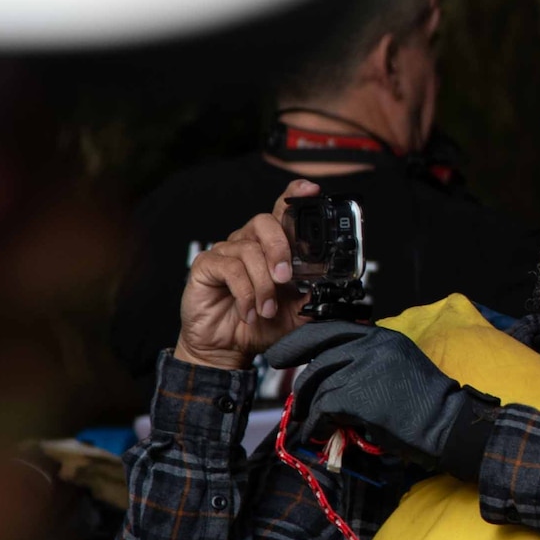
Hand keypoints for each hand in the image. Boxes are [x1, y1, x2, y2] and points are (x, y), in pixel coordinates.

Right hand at [174, 179, 318, 370]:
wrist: (227, 348)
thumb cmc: (258, 326)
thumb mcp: (294, 314)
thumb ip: (312, 298)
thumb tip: (332, 291)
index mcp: (270, 247)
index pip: (282, 211)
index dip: (294, 195)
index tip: (311, 191)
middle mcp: (248, 242)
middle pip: (265, 223)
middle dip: (280, 248)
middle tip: (286, 278)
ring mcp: (226, 252)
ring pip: (249, 250)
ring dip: (263, 284)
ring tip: (267, 310)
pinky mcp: (206, 266)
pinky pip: (230, 268)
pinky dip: (244, 293)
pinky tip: (248, 312)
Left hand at [266, 322, 497, 481]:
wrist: (448, 423)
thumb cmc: (426, 404)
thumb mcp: (398, 366)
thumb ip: (366, 362)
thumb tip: (329, 379)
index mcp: (380, 336)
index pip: (328, 331)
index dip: (298, 344)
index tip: (278, 356)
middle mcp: (371, 346)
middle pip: (318, 361)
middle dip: (302, 387)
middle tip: (296, 405)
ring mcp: (363, 368)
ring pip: (319, 387)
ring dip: (310, 411)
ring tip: (310, 425)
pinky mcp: (357, 395)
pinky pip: (322, 409)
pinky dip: (315, 424)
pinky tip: (317, 433)